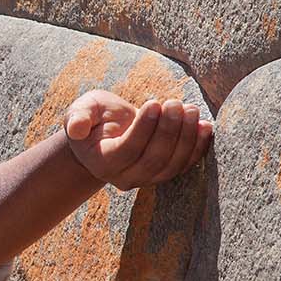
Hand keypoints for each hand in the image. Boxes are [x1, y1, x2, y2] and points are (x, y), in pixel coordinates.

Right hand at [63, 89, 211, 188]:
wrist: (105, 134)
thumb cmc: (94, 118)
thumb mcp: (81, 110)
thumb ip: (77, 117)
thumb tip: (75, 127)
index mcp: (103, 161)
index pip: (128, 150)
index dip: (143, 128)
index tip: (154, 102)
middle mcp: (125, 177)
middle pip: (153, 160)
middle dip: (169, 130)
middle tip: (176, 103)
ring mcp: (146, 179)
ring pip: (172, 165)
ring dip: (186, 137)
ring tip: (191, 109)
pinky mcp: (164, 173)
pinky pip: (184, 166)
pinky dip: (198, 147)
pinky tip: (205, 126)